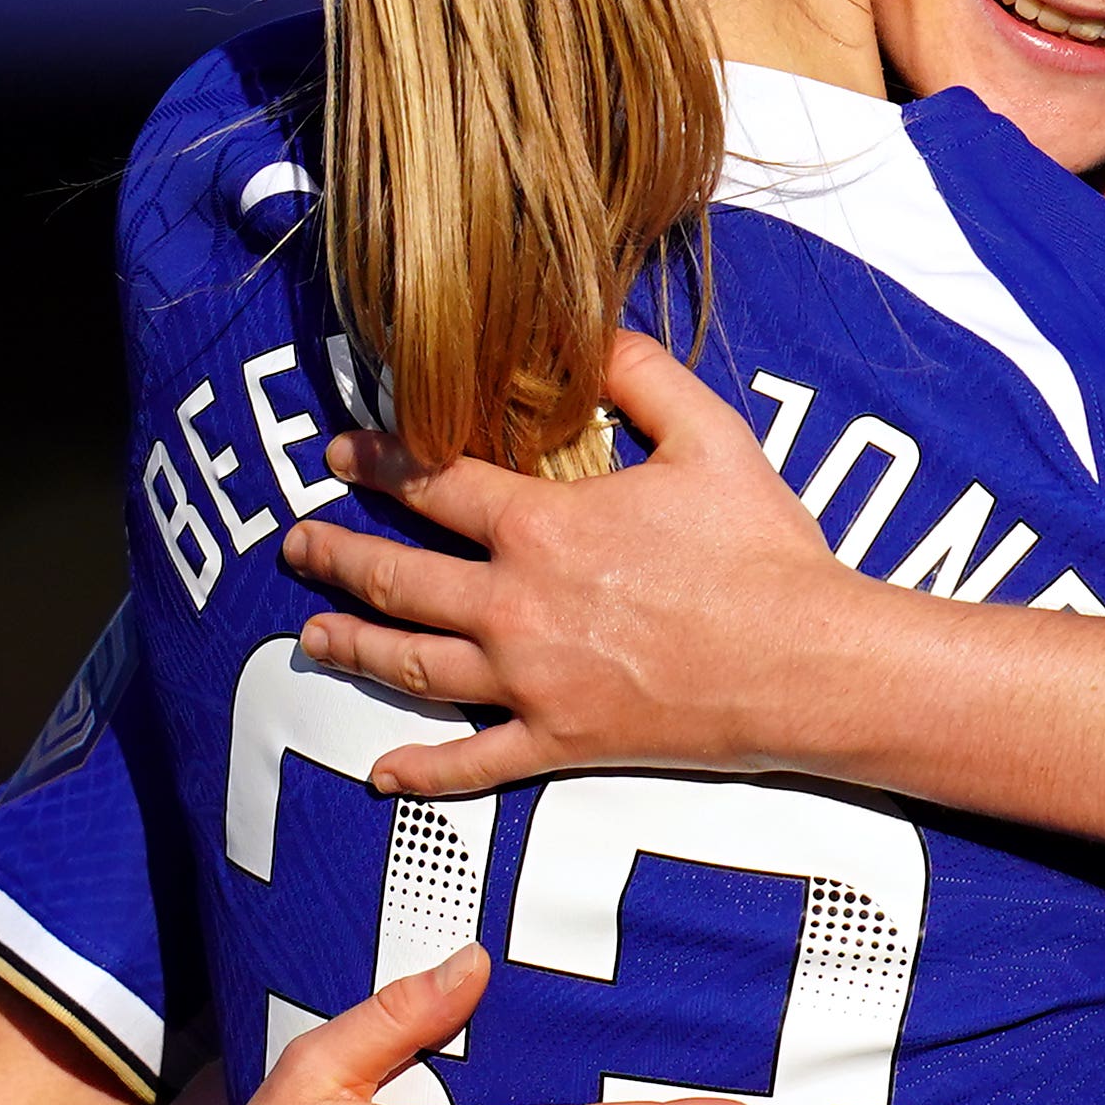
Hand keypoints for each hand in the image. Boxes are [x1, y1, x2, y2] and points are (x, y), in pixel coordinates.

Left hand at [281, 330, 873, 797]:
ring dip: (353, 645)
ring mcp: (531, 681)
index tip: (340, 453)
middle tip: (296, 544)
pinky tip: (382, 772)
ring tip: (313, 633)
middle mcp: (517, 606)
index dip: (377, 462)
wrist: (808, 662)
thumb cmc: (764, 551)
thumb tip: (589, 332)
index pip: (433, 484)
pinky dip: (422, 771)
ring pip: (413, 666)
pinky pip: (474, 763)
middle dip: (337, 556)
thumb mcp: (710, 437)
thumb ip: (641, 376)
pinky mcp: (560, 741)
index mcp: (544, 527)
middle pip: (399, 577)